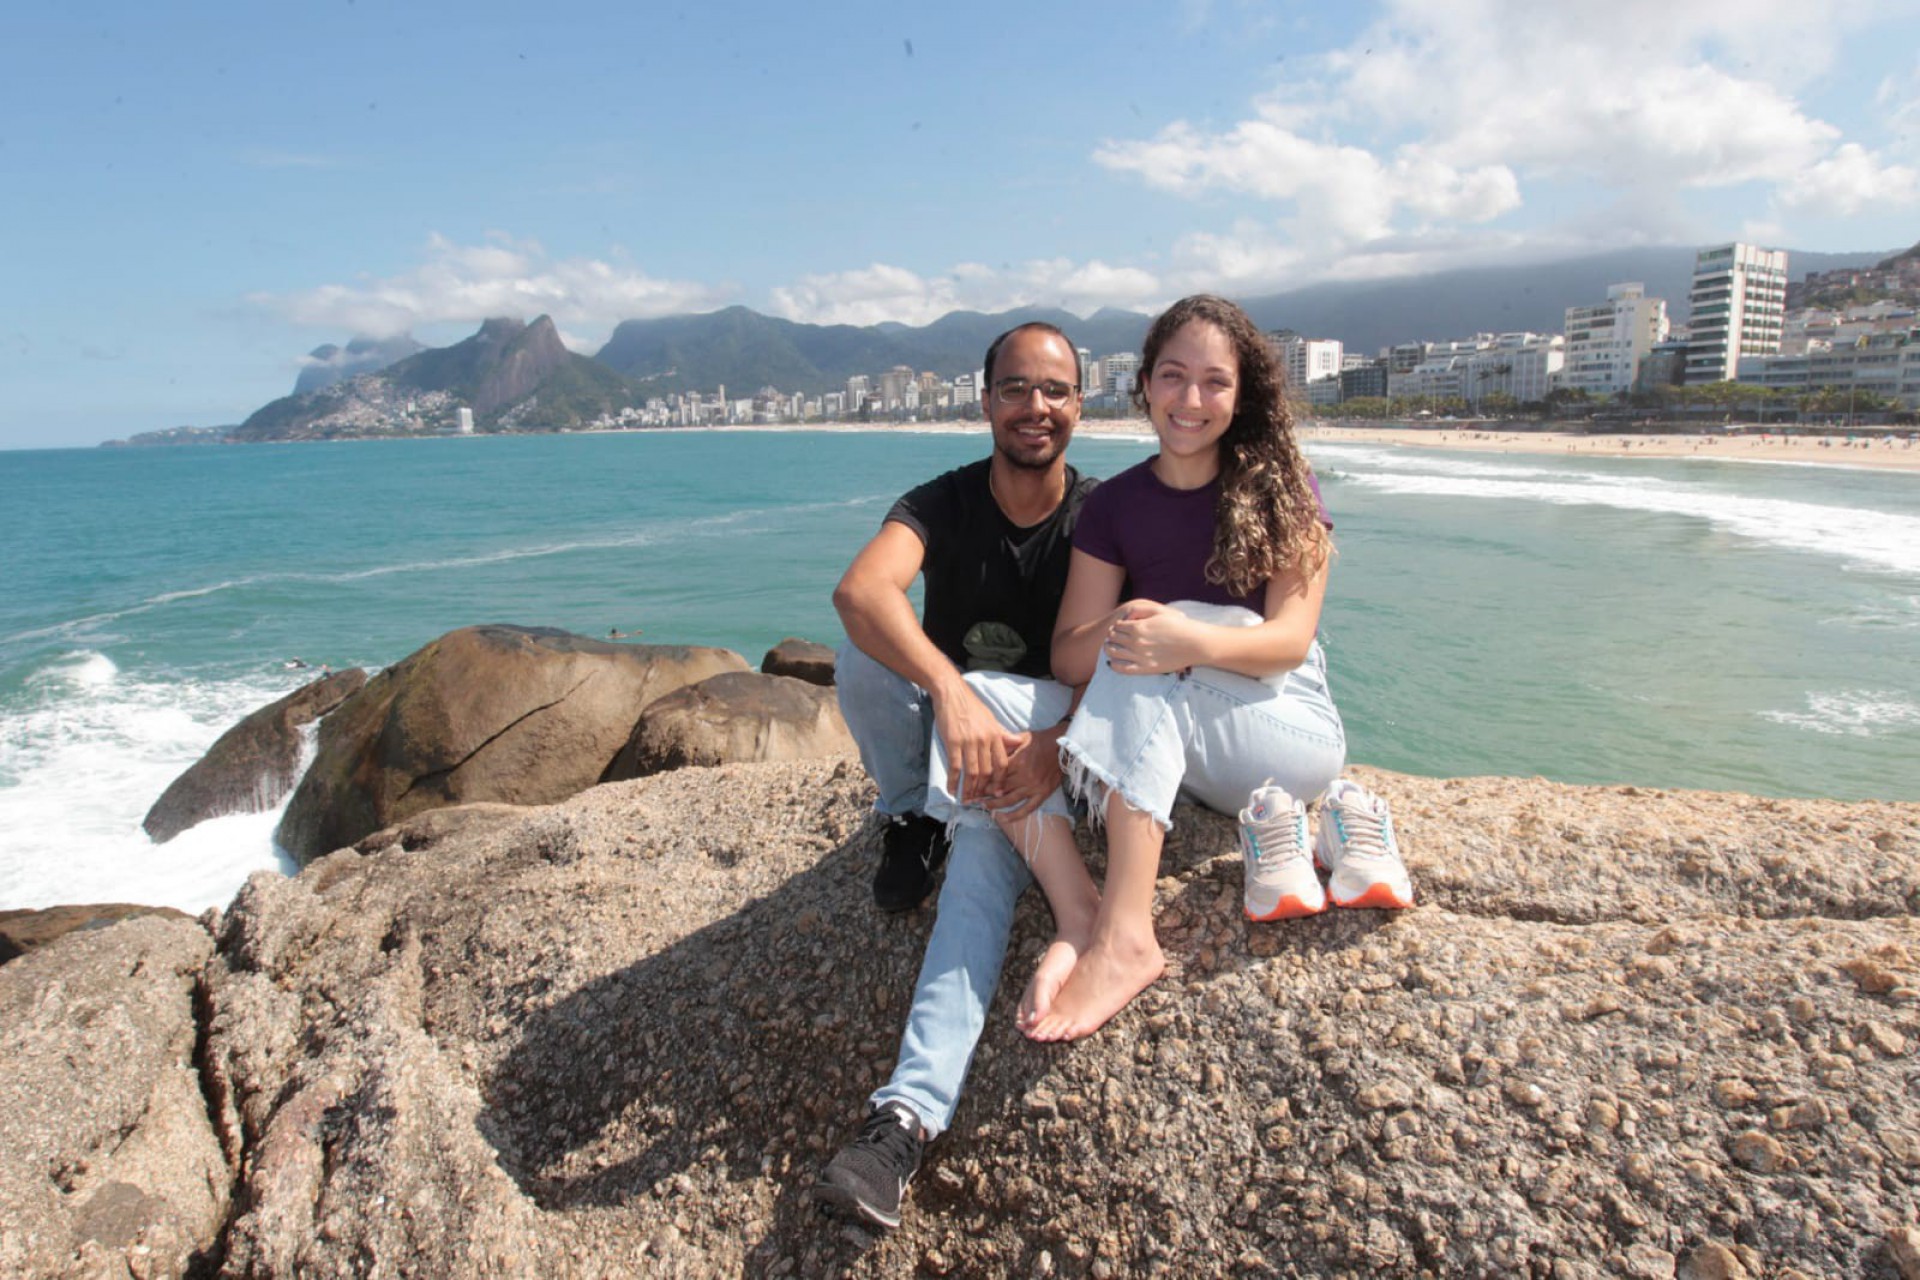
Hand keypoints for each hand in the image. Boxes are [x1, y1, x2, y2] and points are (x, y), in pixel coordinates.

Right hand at [933, 681, 1019, 802]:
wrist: (952, 693)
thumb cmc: (971, 706)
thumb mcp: (991, 719)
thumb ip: (1003, 734)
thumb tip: (1018, 742)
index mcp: (995, 735)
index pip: (1002, 763)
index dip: (1001, 780)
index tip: (998, 792)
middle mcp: (984, 740)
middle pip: (987, 771)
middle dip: (983, 789)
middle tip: (979, 801)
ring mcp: (968, 742)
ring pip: (972, 772)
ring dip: (969, 789)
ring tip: (966, 800)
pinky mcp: (953, 742)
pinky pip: (955, 766)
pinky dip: (953, 781)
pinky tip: (952, 790)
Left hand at [981, 724, 1065, 818]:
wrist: (1064, 746)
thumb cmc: (1041, 740)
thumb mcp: (1021, 738)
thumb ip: (1005, 746)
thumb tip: (988, 752)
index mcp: (1018, 761)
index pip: (995, 774)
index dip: (982, 781)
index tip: (972, 784)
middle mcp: (1025, 776)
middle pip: (999, 788)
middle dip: (984, 794)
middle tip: (972, 797)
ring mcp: (1034, 787)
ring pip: (1010, 800)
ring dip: (995, 805)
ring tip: (984, 806)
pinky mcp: (1043, 793)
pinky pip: (1028, 808)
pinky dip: (1015, 815)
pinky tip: (1004, 819)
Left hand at [1103, 599, 1201, 674]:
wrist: (1195, 644)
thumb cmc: (1179, 626)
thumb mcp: (1159, 611)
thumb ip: (1141, 611)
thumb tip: (1126, 616)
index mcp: (1138, 627)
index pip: (1116, 627)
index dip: (1116, 627)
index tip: (1118, 628)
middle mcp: (1136, 642)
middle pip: (1113, 639)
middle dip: (1111, 637)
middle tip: (1112, 638)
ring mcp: (1140, 656)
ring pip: (1114, 653)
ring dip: (1109, 649)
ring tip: (1110, 648)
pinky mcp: (1146, 669)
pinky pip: (1123, 669)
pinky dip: (1114, 665)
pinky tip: (1113, 662)